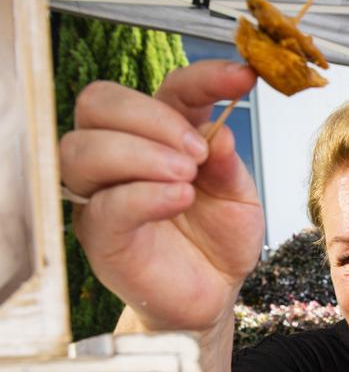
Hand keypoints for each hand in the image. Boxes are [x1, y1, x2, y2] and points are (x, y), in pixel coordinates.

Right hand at [59, 60, 263, 332]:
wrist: (215, 294)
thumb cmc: (220, 241)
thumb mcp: (240, 198)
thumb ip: (229, 165)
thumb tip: (218, 131)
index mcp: (163, 135)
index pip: (167, 88)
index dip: (203, 77)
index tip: (242, 78)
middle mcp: (123, 156)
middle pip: (100, 102)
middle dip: (151, 118)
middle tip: (197, 151)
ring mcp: (104, 193)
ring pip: (84, 147)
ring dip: (140, 153)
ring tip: (187, 177)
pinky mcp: (101, 234)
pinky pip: (104, 204)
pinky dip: (143, 194)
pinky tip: (179, 198)